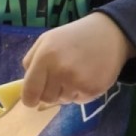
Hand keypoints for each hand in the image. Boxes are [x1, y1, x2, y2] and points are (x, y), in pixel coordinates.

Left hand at [21, 13, 135, 106]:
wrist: (110, 34)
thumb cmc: (72, 37)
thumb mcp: (45, 40)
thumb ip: (31, 61)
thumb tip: (26, 85)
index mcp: (45, 57)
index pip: (30, 91)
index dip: (29, 99)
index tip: (32, 99)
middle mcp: (60, 71)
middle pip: (46, 98)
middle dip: (49, 92)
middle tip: (59, 78)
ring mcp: (77, 81)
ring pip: (62, 100)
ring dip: (65, 91)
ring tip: (75, 73)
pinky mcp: (93, 90)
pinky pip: (78, 101)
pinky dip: (80, 93)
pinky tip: (86, 77)